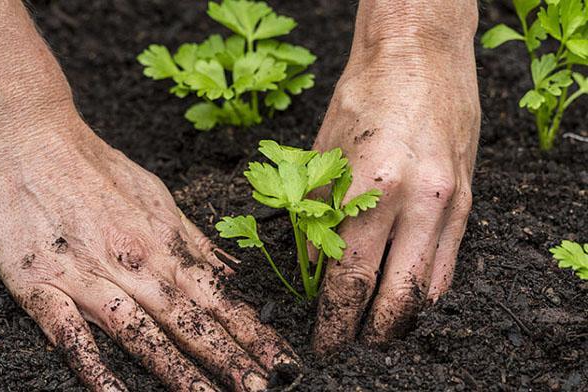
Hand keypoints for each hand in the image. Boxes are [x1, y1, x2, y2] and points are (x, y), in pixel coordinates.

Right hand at [0, 120, 296, 390]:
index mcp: (163, 244)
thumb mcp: (158, 196)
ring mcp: (89, 277)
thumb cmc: (99, 168)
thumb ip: (192, 240)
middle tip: (265, 388)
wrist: (33, 139)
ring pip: (142, 334)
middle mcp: (134, 265)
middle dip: (231, 359)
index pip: (219, 298)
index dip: (252, 332)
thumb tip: (230, 270)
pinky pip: (71, 335)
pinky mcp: (41, 285)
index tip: (280, 359)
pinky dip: (94, 368)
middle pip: (191, 322)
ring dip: (179, 372)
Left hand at [312, 1, 480, 351]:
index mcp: (369, 187)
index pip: (348, 276)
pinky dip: (428, 290)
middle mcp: (416, 200)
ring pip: (428, 288)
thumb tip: (313, 268)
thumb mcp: (323, 154)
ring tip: (380, 331)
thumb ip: (317, 216)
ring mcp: (448, 201)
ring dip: (402, 319)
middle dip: (368, 330)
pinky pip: (450, 262)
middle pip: (393, 295)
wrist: (419, 53)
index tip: (325, 341)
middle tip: (351, 345)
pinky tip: (410, 299)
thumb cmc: (364, 96)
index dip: (334, 318)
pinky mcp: (466, 197)